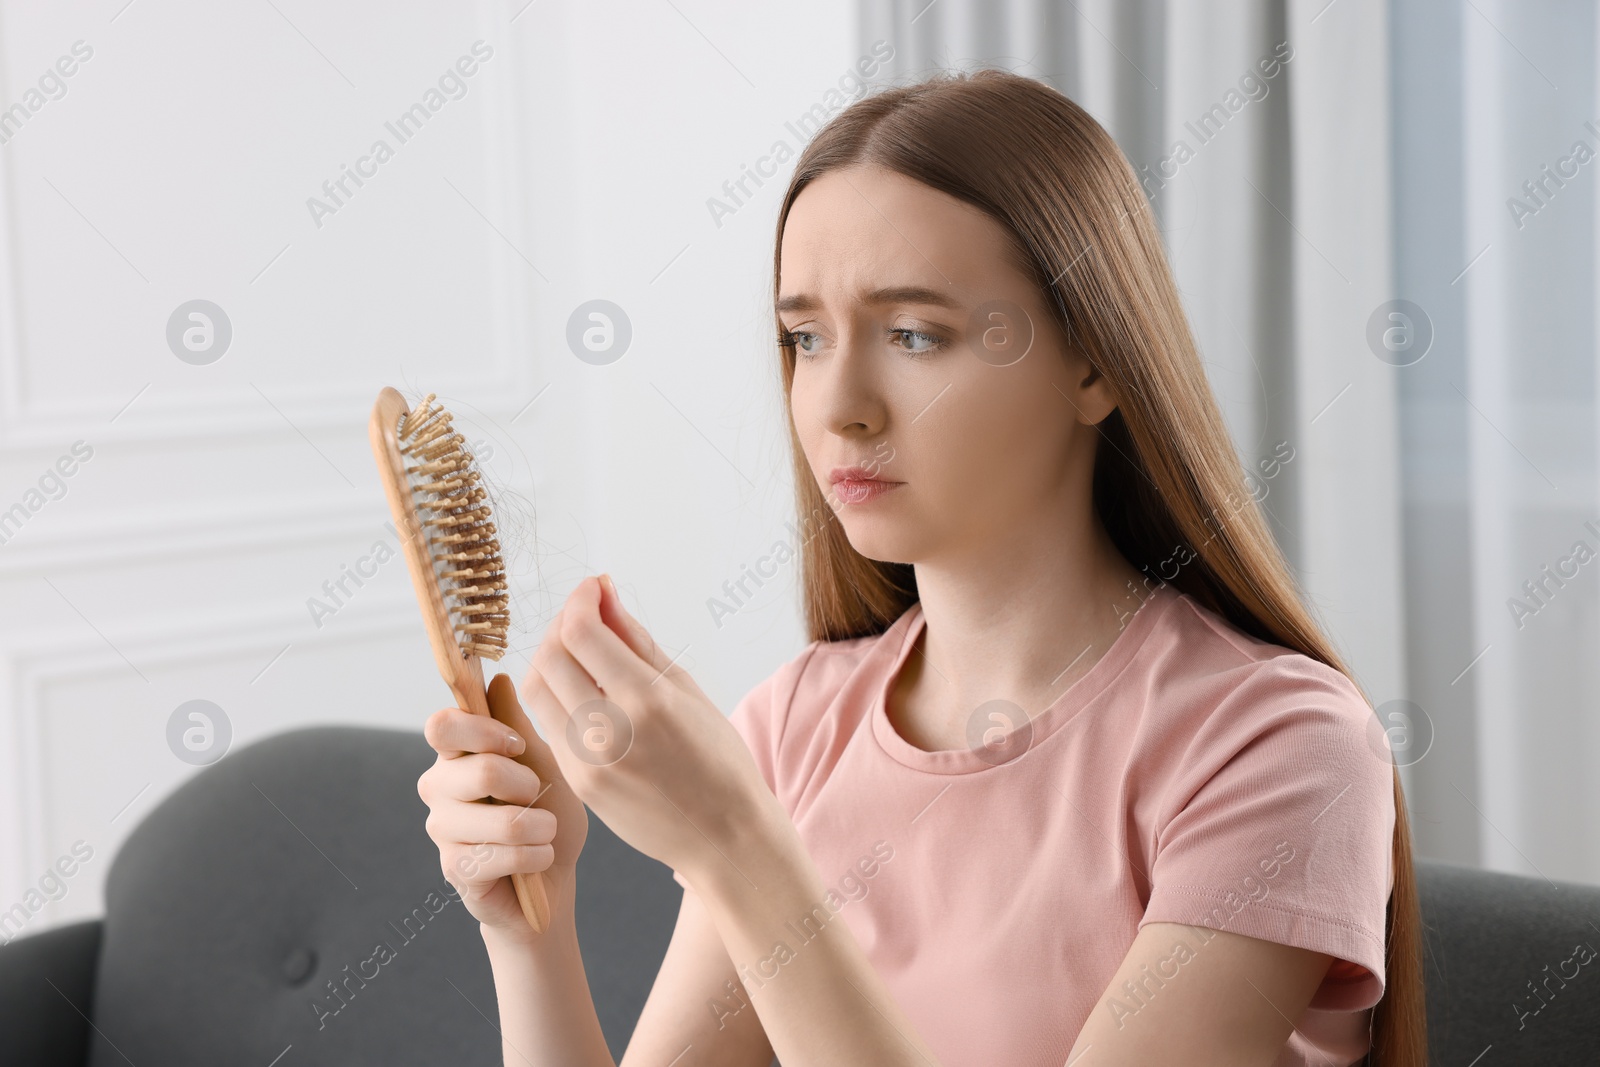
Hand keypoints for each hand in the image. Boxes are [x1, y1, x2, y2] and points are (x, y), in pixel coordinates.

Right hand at [418, 673, 588, 945]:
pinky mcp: (455, 869)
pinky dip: (535, 856)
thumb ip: (517, 726)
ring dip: (539, 827)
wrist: (555, 875)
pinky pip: (501, 856)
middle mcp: (439, 787)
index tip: (518, 746)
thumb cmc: (548, 811)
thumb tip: (498, 678)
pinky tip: (541, 857)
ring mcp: (442, 829)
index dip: (483, 732)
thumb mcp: (544, 762)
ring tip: (546, 831)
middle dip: (527, 784)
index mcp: (457, 754)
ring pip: (499, 819)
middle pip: (478, 770)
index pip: (442, 725)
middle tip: (538, 796)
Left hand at [522, 575, 777, 884]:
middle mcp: (609, 731)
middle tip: (584, 616)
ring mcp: (587, 762)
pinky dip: (554, 696)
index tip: (593, 588)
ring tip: (577, 652)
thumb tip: (605, 595)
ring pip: (536, 689)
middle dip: (562, 623)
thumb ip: (638, 641)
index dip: (580, 599)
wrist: (725, 837)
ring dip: (549, 658)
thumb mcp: (688, 690)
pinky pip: (547, 724)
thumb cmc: (720, 761)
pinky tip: (578, 690)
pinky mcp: (576, 783)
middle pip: (550, 655)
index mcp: (647, 701)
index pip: (582, 632)